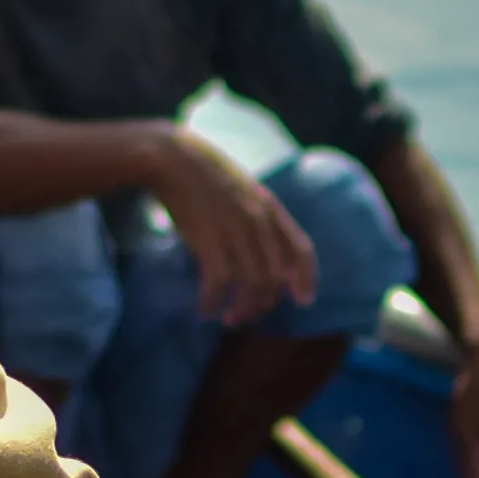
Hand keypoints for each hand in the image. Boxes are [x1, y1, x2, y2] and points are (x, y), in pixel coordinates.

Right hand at [134, 126, 316, 325]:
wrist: (172, 158)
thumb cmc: (204, 175)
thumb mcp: (243, 191)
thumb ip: (259, 216)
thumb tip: (266, 251)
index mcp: (270, 207)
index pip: (302, 249)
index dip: (306, 278)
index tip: (303, 300)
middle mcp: (258, 221)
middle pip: (274, 276)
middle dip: (264, 303)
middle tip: (248, 315)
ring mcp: (234, 229)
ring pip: (250, 284)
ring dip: (240, 309)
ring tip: (228, 319)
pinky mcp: (207, 238)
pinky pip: (218, 282)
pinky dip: (212, 302)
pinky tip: (205, 309)